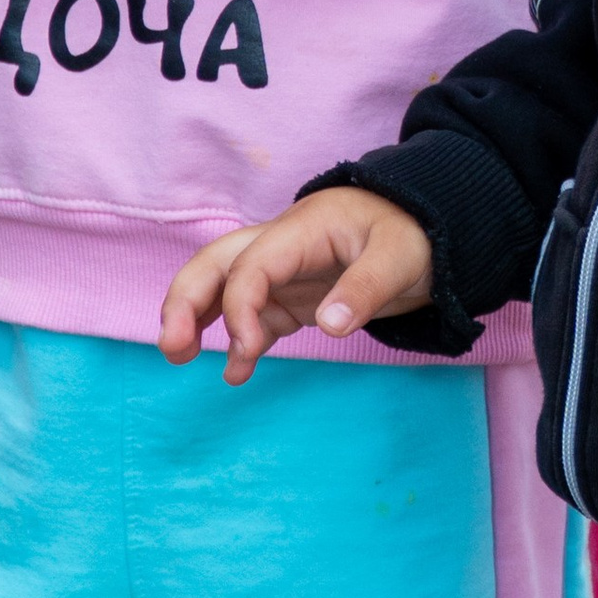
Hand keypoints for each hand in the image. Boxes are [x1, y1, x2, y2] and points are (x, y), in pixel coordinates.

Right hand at [161, 185, 436, 383]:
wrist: (425, 227)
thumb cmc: (410, 233)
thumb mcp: (401, 257)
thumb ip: (365, 289)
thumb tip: (331, 325)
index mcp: (302, 228)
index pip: (252, 264)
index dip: (239, 306)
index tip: (247, 348)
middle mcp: (281, 245)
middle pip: (216, 263)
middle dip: (185, 300)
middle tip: (172, 346)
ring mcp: (283, 271)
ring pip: (222, 286)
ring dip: (195, 315)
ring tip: (178, 356)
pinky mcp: (291, 294)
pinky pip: (252, 313)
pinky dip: (237, 338)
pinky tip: (236, 371)